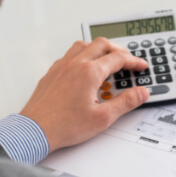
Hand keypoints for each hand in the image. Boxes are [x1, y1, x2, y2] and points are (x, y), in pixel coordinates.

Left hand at [20, 37, 149, 152]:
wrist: (34, 131)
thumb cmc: (63, 125)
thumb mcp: (103, 118)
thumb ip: (126, 103)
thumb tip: (141, 93)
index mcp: (89, 72)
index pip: (118, 58)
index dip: (133, 61)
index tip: (141, 66)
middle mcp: (75, 64)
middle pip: (102, 45)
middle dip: (119, 50)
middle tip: (128, 60)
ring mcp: (61, 67)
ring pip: (84, 45)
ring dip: (100, 48)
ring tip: (108, 58)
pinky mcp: (52, 73)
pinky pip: (70, 54)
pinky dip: (84, 54)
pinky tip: (85, 66)